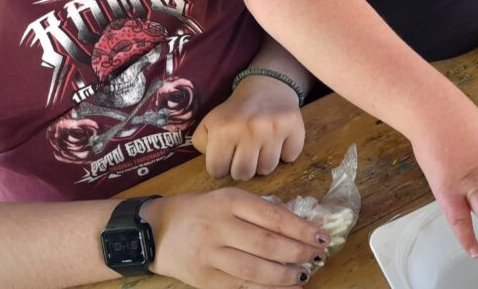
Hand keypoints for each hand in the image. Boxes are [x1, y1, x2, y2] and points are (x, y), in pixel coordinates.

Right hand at [142, 189, 328, 287]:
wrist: (155, 231)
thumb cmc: (201, 211)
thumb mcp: (228, 198)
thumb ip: (260, 211)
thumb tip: (300, 227)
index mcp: (229, 202)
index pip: (273, 217)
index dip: (301, 229)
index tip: (322, 236)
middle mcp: (219, 227)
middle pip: (267, 244)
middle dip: (298, 253)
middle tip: (317, 256)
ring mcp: (210, 256)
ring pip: (255, 270)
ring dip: (286, 276)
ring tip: (305, 275)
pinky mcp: (205, 280)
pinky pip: (241, 288)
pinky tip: (285, 288)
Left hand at [192, 76, 305, 180]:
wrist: (266, 87)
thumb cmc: (236, 111)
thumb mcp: (210, 123)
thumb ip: (203, 145)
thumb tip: (213, 164)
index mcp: (224, 129)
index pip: (217, 171)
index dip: (221, 167)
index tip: (227, 158)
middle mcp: (249, 130)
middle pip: (243, 174)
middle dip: (242, 169)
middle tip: (244, 156)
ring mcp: (274, 130)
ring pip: (267, 169)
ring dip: (263, 162)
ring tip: (261, 148)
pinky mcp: (294, 128)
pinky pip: (289, 157)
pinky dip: (285, 153)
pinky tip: (279, 142)